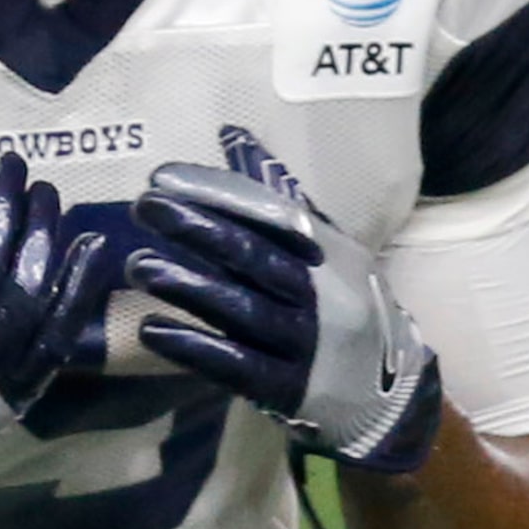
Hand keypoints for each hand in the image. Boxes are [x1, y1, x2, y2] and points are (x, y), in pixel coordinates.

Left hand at [124, 162, 442, 472]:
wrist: (390, 394)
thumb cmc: (342, 306)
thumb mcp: (323, 247)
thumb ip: (274, 196)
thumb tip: (233, 134)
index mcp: (323, 252)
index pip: (269, 214)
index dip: (218, 194)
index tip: (164, 177)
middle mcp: (316, 292)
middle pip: (254, 255)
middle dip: (198, 229)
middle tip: (145, 207)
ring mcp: (304, 342)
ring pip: (242, 309)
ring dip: (188, 287)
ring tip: (138, 265)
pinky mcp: (287, 387)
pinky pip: (236, 366)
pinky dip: (194, 347)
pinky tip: (152, 329)